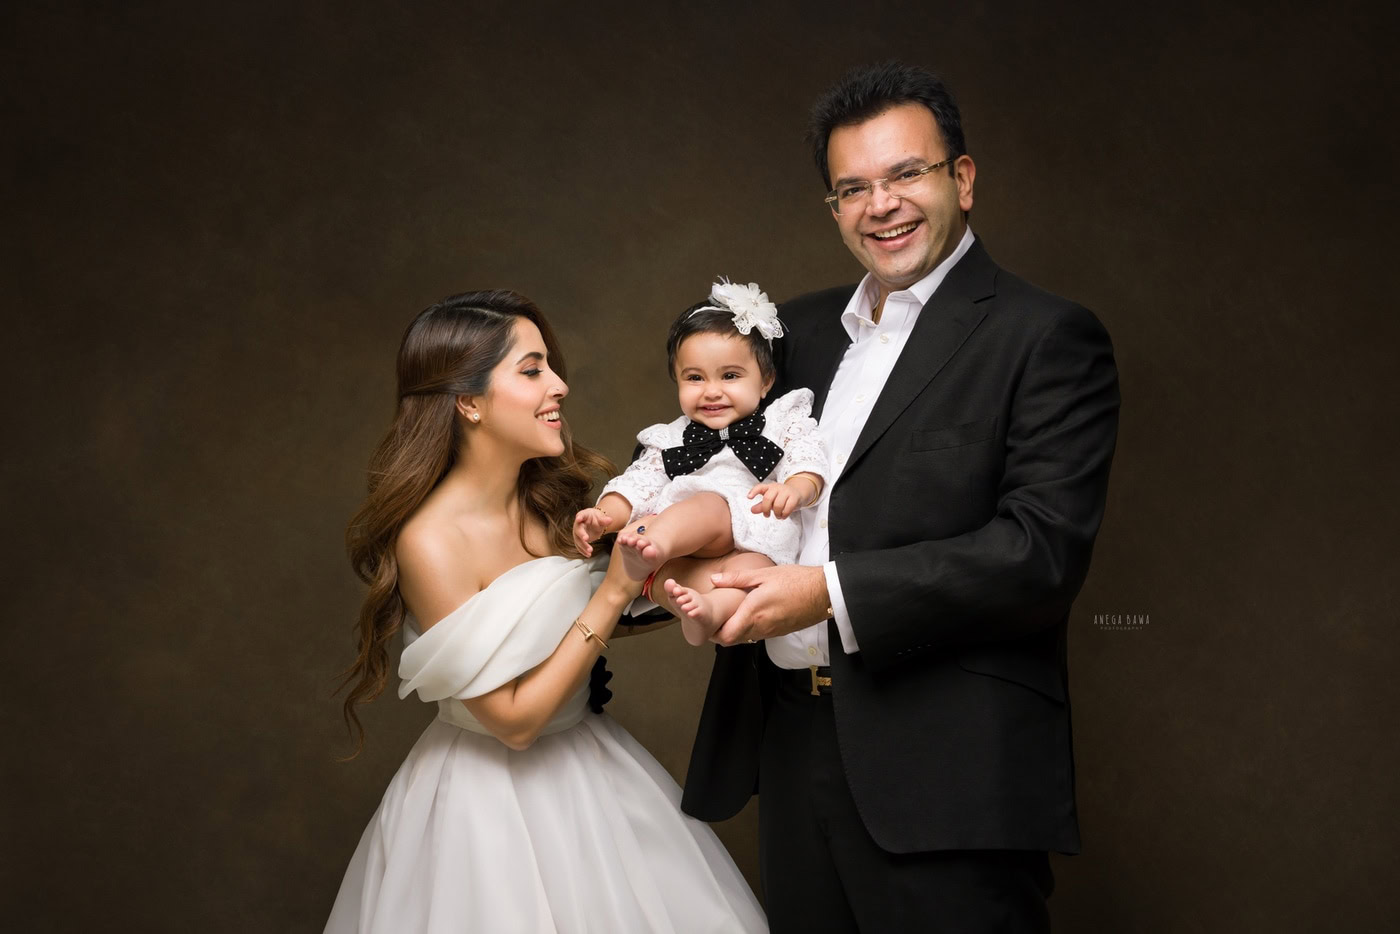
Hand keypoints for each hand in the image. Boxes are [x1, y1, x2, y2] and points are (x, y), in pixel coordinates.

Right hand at [573, 508, 611, 556]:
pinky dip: (583, 551)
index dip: (579, 517)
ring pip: (578, 540)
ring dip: (583, 546)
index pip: (581, 515)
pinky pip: (579, 546)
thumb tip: (610, 520)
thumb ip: (604, 520)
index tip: (579, 518)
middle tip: (586, 539)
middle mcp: (578, 524)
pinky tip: (588, 555)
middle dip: (582, 534)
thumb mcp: (601, 518)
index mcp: (584, 515)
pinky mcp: (579, 540)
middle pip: (578, 529)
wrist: (595, 523)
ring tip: (590, 551)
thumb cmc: (597, 518)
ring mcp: (577, 532)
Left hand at [708, 564, 829, 644]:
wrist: (824, 593)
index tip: (707, 621)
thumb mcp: (764, 574)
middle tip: (715, 618)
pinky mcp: (780, 632)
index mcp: (753, 613)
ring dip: (735, 630)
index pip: (726, 635)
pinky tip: (750, 614)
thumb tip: (715, 579)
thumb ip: (737, 579)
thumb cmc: (796, 581)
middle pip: (733, 640)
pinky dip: (749, 629)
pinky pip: (758, 635)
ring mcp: (771, 632)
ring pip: (745, 638)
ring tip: (731, 615)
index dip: (712, 632)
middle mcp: (761, 627)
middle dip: (721, 632)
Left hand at [747, 482, 800, 518]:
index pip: (760, 487)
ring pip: (778, 504)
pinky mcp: (794, 497)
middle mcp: (777, 487)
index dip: (754, 491)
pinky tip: (783, 515)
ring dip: (777, 513)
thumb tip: (752, 510)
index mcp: (769, 487)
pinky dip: (784, 514)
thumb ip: (761, 505)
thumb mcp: (771, 500)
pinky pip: (788, 508)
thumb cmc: (782, 497)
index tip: (749, 497)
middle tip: (767, 515)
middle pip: (768, 498)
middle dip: (765, 509)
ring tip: (778, 515)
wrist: (798, 493)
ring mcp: (786, 491)